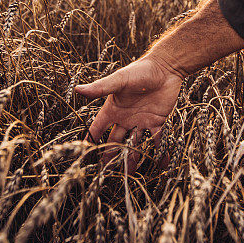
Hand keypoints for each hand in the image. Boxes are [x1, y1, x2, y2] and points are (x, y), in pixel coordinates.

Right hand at [75, 54, 183, 170]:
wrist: (165, 68)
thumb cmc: (140, 71)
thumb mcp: (119, 80)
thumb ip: (100, 87)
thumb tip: (78, 89)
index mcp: (113, 109)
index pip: (98, 128)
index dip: (92, 140)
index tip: (85, 155)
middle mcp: (125, 118)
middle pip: (115, 141)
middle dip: (111, 156)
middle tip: (107, 173)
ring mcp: (141, 121)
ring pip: (134, 144)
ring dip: (133, 159)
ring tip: (130, 175)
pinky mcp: (157, 122)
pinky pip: (157, 140)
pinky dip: (159, 152)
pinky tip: (160, 164)